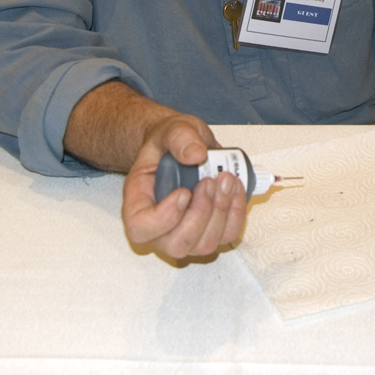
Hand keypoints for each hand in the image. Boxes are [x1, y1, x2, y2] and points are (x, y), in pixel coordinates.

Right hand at [121, 114, 248, 258]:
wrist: (184, 147)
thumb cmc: (170, 144)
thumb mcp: (172, 129)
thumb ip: (180, 137)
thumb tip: (196, 154)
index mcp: (138, 201)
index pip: (139, 228)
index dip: (164, 218)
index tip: (184, 191)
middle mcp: (159, 226)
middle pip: (176, 245)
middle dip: (200, 214)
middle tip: (210, 181)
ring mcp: (186, 233)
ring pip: (204, 246)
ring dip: (221, 213)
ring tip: (226, 179)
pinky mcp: (210, 231)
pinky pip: (227, 236)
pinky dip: (236, 213)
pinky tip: (235, 188)